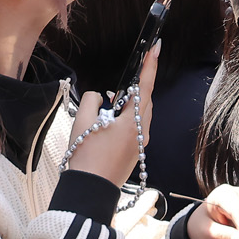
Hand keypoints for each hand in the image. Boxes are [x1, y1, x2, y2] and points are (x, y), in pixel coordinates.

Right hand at [67, 43, 156, 186]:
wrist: (89, 190)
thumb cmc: (86, 155)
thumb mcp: (83, 121)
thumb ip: (93, 100)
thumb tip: (101, 98)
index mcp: (133, 122)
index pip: (145, 87)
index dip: (150, 65)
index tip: (156, 47)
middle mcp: (142, 133)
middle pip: (144, 102)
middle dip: (136, 87)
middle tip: (127, 77)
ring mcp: (139, 145)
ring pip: (139, 116)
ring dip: (128, 105)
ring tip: (111, 100)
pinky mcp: (134, 154)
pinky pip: (134, 129)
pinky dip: (125, 119)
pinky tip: (110, 120)